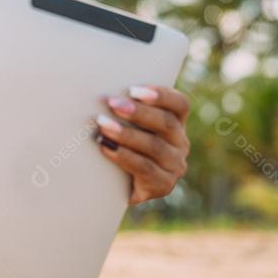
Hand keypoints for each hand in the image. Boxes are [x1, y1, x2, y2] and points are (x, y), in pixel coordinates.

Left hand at [94, 85, 190, 204]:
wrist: (114, 187)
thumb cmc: (118, 145)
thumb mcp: (126, 125)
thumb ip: (123, 109)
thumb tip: (98, 89)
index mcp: (176, 124)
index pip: (180, 105)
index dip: (161, 95)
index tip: (134, 90)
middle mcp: (180, 144)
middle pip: (167, 123)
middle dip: (138, 112)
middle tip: (112, 103)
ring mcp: (174, 166)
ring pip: (155, 146)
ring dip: (127, 134)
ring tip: (103, 125)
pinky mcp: (162, 185)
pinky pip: (145, 169)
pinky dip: (124, 156)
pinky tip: (106, 147)